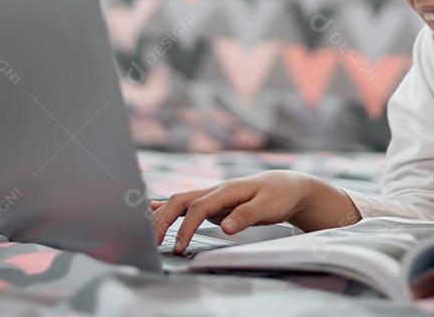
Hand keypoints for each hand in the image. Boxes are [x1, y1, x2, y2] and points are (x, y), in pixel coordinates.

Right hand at [150, 170, 359, 253]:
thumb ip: (246, 215)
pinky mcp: (214, 204)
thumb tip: (224, 227)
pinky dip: (168, 208)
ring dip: (162, 214)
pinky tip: (152, 210)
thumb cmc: (279, 195)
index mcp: (227, 190)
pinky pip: (187, 206)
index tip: (178, 247)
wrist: (288, 186)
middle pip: (180, 201)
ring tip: (145, 230)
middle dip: (162, 219)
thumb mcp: (269, 206)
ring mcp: (213, 197)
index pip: (199, 208)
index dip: (186, 227)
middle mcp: (216, 191)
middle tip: (151, 242)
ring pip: (180, 201)